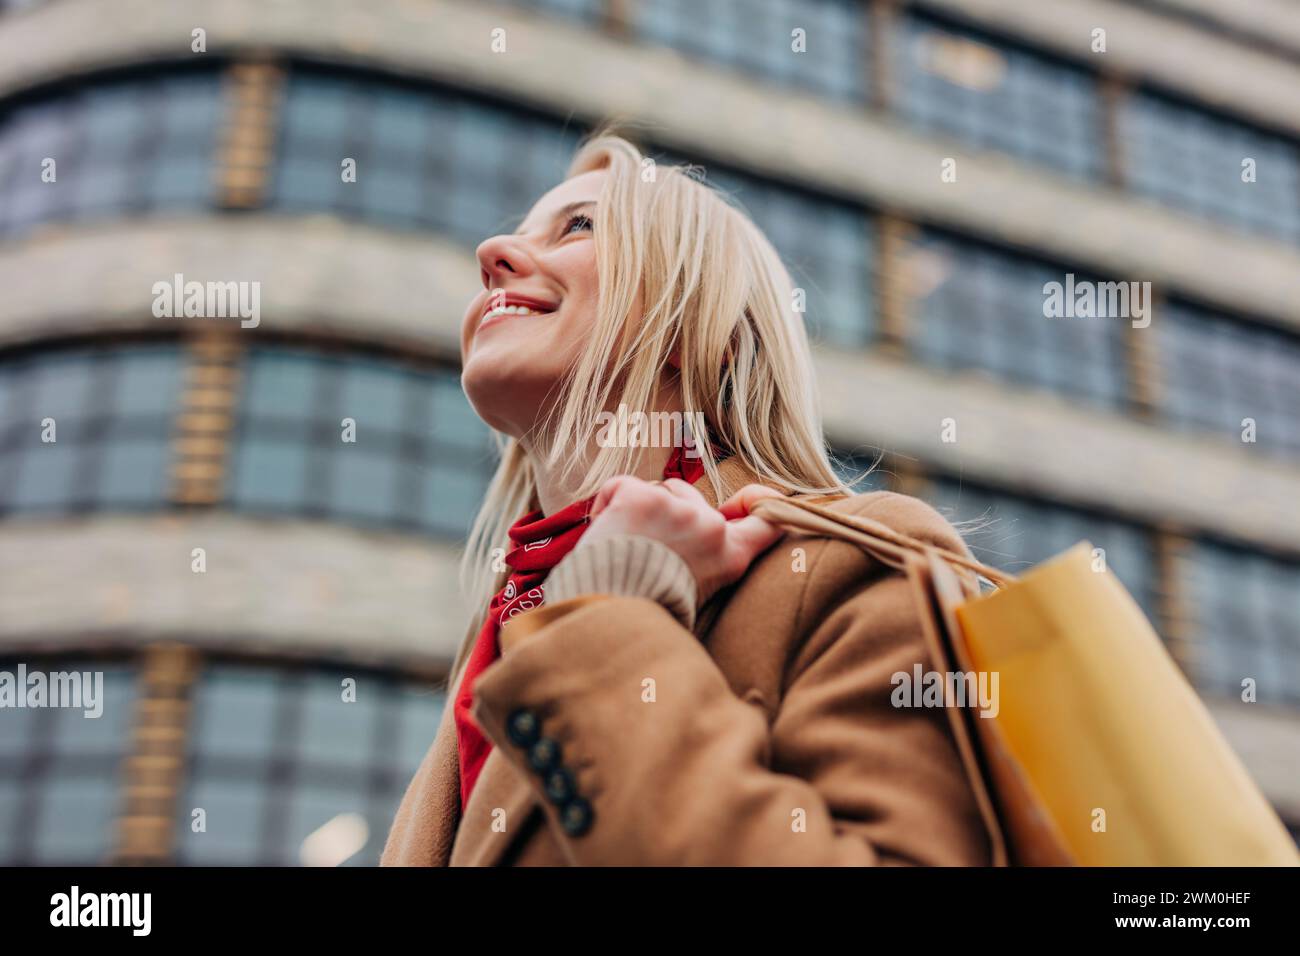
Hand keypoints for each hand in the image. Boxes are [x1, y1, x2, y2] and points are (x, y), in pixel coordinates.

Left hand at [583, 477, 786, 605]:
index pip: (768, 521)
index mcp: (730, 556)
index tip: (743, 502)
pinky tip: (603, 532)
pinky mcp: (643, 498)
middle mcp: (711, 528)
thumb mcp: (697, 591)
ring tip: (623, 545)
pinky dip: (607, 503)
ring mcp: (678, 510)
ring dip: (640, 509)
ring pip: (657, 489)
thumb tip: (714, 528)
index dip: (759, 501)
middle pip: (690, 496)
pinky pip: (620, 485)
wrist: (612, 618)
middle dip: (668, 510)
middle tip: (647, 546)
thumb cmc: (647, 610)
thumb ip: (709, 558)